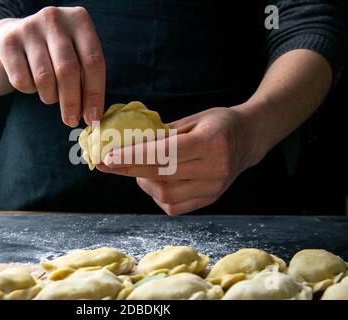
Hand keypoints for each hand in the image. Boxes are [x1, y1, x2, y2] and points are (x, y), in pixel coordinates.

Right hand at [0, 7, 104, 126]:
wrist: (11, 39)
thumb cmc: (53, 53)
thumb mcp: (75, 55)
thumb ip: (86, 79)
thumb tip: (92, 116)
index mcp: (79, 20)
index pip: (93, 62)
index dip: (94, 94)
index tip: (93, 118)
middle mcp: (55, 19)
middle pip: (68, 70)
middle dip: (72, 102)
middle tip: (71, 121)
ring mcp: (29, 28)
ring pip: (44, 78)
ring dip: (49, 97)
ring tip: (50, 95)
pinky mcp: (7, 42)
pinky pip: (22, 80)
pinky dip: (30, 90)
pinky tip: (31, 82)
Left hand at [97, 106, 263, 215]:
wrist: (249, 139)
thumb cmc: (219, 123)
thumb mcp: (193, 119)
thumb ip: (163, 134)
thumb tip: (128, 144)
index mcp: (210, 142)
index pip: (165, 153)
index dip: (134, 156)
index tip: (109, 157)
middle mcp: (214, 168)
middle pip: (161, 175)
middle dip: (129, 169)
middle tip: (108, 163)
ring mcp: (213, 188)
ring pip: (165, 194)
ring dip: (144, 182)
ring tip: (142, 168)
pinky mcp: (210, 199)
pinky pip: (173, 205)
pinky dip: (158, 194)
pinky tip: (157, 180)